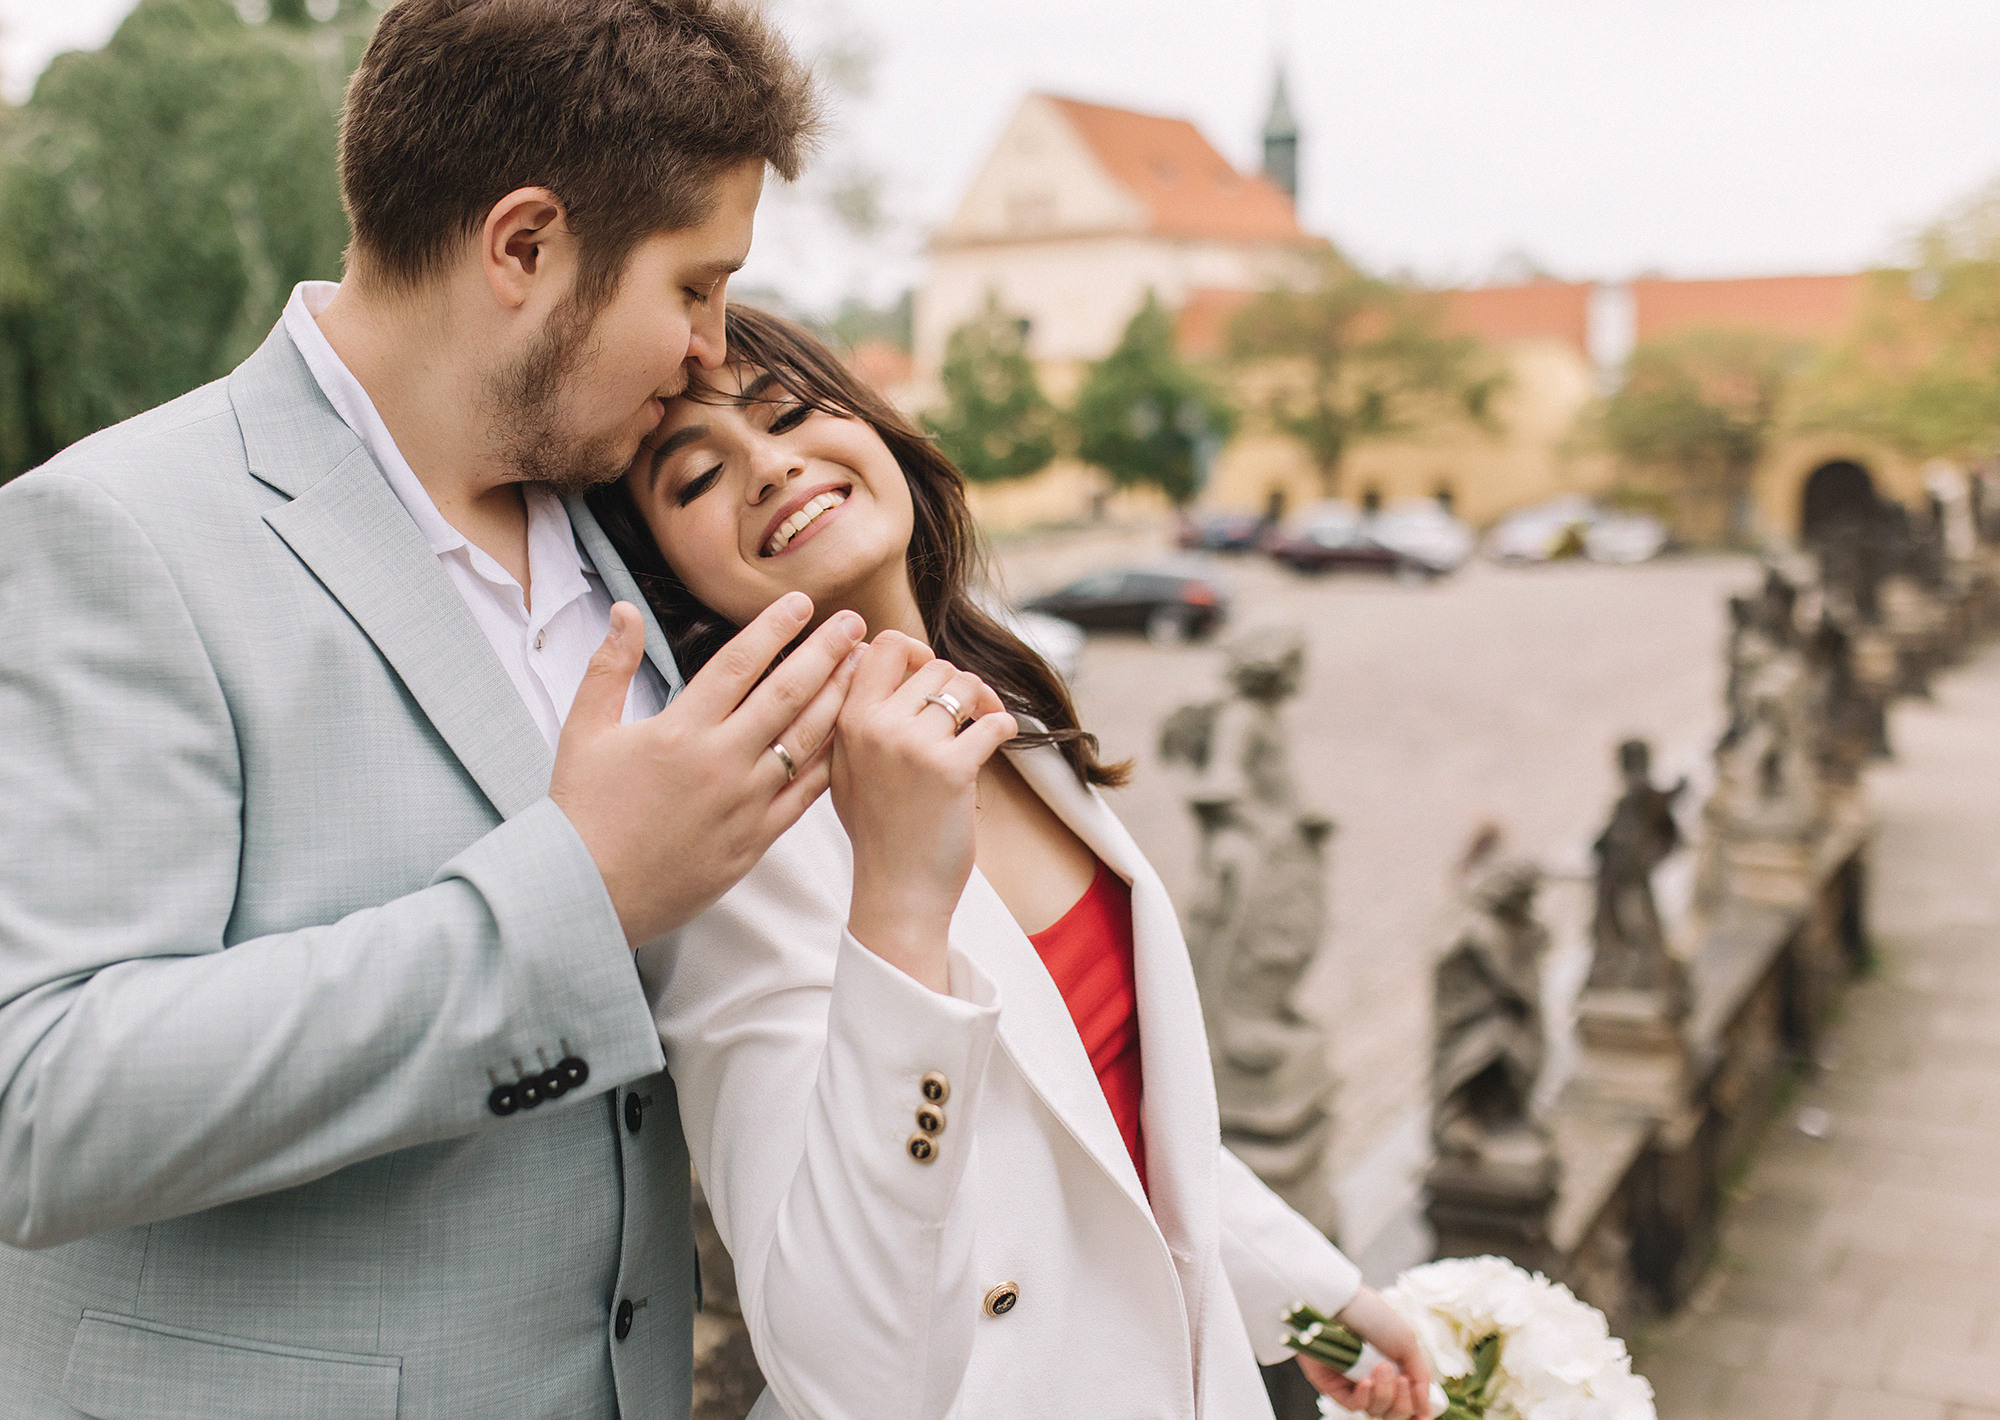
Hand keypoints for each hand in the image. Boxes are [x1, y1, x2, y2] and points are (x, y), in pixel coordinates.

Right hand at [552, 594, 864, 945]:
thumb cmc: (581, 812)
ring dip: (838, 698)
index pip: (740, 663)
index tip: (802, 602)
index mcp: (679, 729)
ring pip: (806, 740)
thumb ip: (608, 666)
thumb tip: (625, 609)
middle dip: (826, 652)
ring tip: (862, 668)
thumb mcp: (583, 731)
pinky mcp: (756, 840)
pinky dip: (830, 761)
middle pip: (787, 693)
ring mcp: (744, 802)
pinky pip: (805, 794)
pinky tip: (849, 736)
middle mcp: (720, 760)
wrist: (587, 895)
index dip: (775, 628)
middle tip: (854, 623)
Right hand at [831, 631, 1015, 991]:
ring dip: (981, 702)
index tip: (929, 670)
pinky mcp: (952, 768)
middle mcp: (877, 726)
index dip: (914, 650)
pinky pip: (994, 722)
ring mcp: (914, 746)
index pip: (883, 646)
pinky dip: (1004, 725)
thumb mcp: (844, 768)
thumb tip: (871, 655)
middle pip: (934, 665)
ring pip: (965, 686)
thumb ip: (855, 715)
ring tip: (981, 725)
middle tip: (964, 713)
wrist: (897, 892)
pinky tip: (999, 739)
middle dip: (955, 685)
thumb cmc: (877, 832)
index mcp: (849, 721)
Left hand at [1297, 1286, 1434, 1419]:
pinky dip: (1364, 1398)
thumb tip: (1426, 1407)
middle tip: (1402, 1380)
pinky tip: (1366, 1382)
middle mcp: (1376, 1380)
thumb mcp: (1407, 1342)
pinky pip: (1354, 1405)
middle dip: (1403, 1402)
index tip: (1424, 1416)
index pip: (1408, 1403)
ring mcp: (1354, 1384)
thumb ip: (1420, 1376)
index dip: (1417, 1412)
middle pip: (1394, 1412)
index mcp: (1395, 1370)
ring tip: (1381, 1367)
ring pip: (1376, 1410)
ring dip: (1384, 1393)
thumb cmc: (1372, 1314)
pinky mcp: (1333, 1386)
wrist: (1339, 1301)